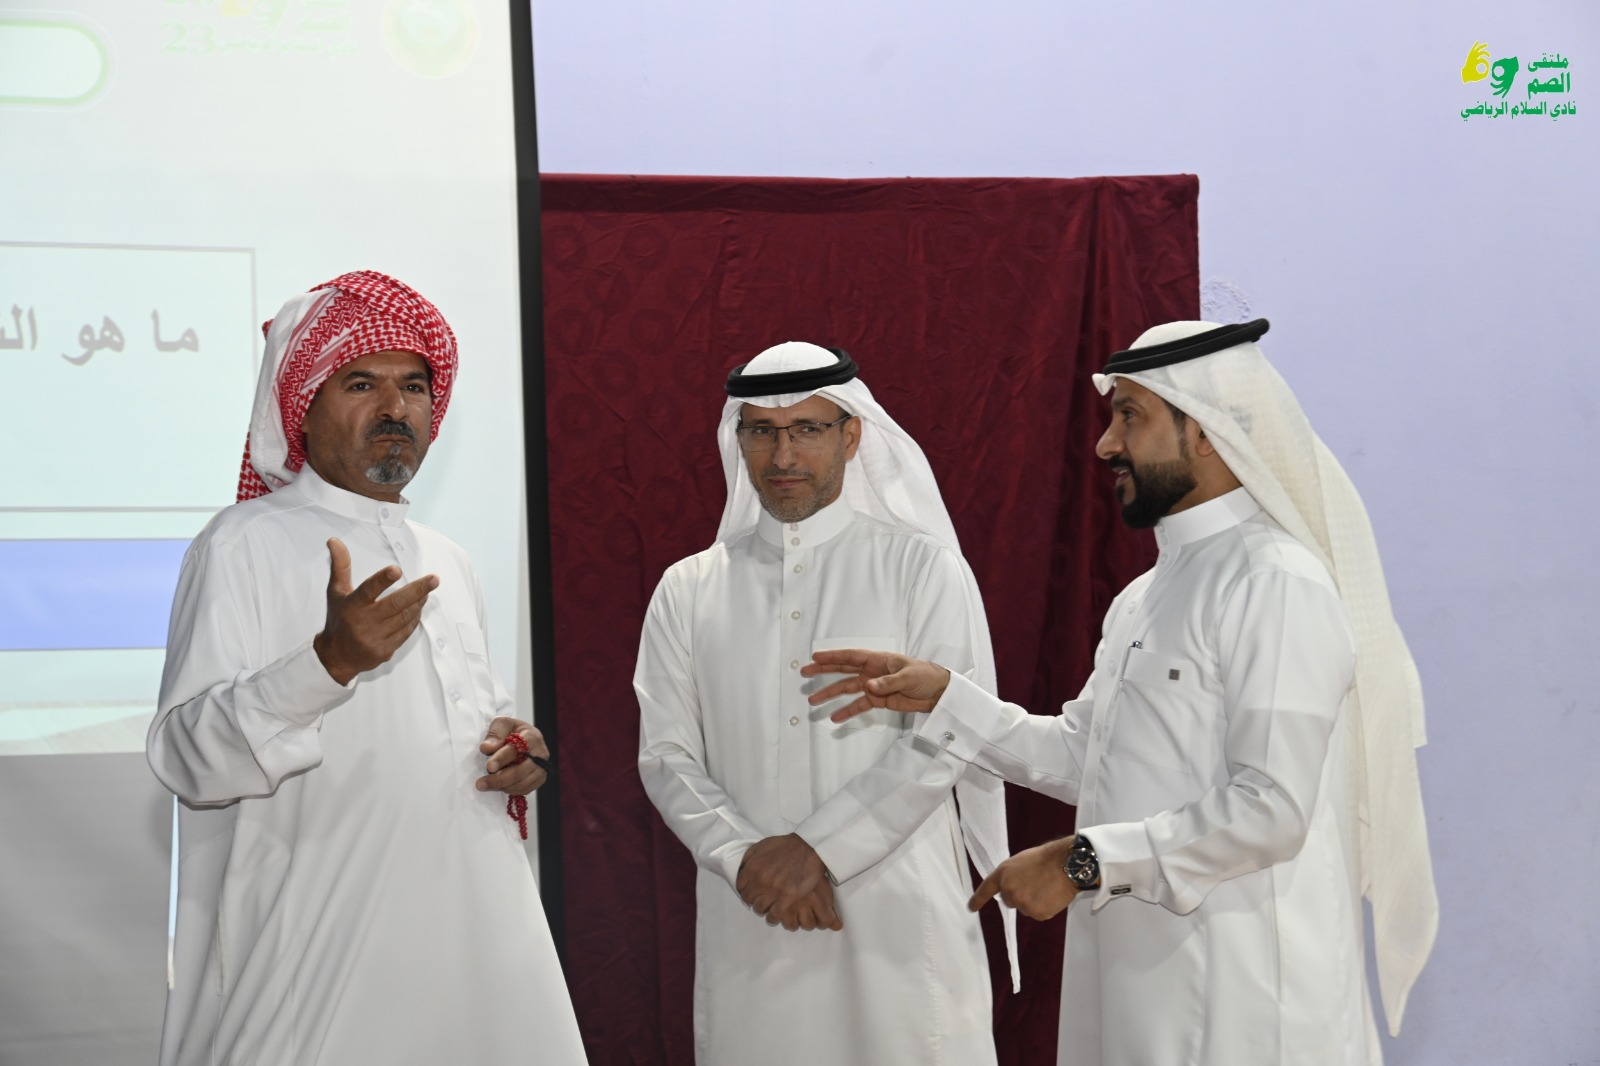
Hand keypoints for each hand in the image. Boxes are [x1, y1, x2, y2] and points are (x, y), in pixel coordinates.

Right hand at [313, 538, 437, 685]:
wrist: (337, 656)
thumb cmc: (338, 618)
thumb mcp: (336, 592)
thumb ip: (340, 566)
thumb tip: (334, 541)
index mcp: (352, 606)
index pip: (368, 590)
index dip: (382, 580)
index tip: (396, 570)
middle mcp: (364, 622)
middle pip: (396, 604)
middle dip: (418, 590)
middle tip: (434, 579)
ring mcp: (375, 638)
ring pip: (405, 617)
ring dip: (419, 602)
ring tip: (428, 590)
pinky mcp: (385, 650)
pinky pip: (406, 632)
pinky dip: (415, 618)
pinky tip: (419, 608)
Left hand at [477, 718, 549, 794]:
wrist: (523, 738)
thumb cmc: (511, 731)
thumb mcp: (501, 725)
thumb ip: (494, 735)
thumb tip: (486, 748)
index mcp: (532, 736)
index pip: (517, 749)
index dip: (502, 759)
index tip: (489, 766)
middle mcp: (541, 753)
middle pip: (521, 771)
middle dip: (500, 779)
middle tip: (481, 784)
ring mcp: (542, 767)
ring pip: (523, 783)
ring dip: (503, 786)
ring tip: (487, 785)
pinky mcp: (540, 778)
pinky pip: (526, 789)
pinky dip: (511, 790)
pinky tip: (500, 786)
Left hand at [736, 834, 841, 931]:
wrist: (809, 848)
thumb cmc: (786, 846)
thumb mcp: (762, 845)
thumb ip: (749, 858)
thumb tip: (742, 870)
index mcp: (752, 868)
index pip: (740, 886)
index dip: (746, 889)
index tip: (751, 890)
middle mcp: (760, 881)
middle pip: (748, 899)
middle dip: (753, 898)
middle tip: (761, 898)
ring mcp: (773, 891)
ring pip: (759, 908)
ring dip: (763, 908)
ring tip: (768, 906)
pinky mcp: (787, 898)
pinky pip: (774, 915)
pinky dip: (773, 918)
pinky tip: (775, 915)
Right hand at [800, 649, 950, 721]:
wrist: (939, 692)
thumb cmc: (926, 676)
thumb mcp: (909, 676)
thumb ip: (888, 682)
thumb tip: (869, 686)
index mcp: (879, 660)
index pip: (851, 657)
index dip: (833, 657)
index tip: (815, 657)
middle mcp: (872, 672)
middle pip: (843, 670)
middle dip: (823, 671)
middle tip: (805, 672)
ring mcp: (874, 686)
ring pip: (847, 689)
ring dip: (830, 694)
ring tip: (813, 701)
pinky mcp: (879, 700)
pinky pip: (859, 706)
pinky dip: (847, 711)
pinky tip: (834, 717)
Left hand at [969, 836, 1079, 919]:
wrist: (1066, 864)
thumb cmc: (1045, 859)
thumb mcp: (1019, 862)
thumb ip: (1010, 876)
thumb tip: (1009, 888)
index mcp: (1003, 875)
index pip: (985, 889)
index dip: (977, 900)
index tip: (971, 908)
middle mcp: (1009, 891)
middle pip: (1010, 901)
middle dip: (1020, 895)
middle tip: (1035, 883)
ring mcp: (1022, 904)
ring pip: (1025, 909)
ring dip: (1034, 902)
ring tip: (1045, 886)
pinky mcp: (1037, 914)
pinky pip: (1038, 914)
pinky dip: (1045, 907)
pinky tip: (1051, 895)